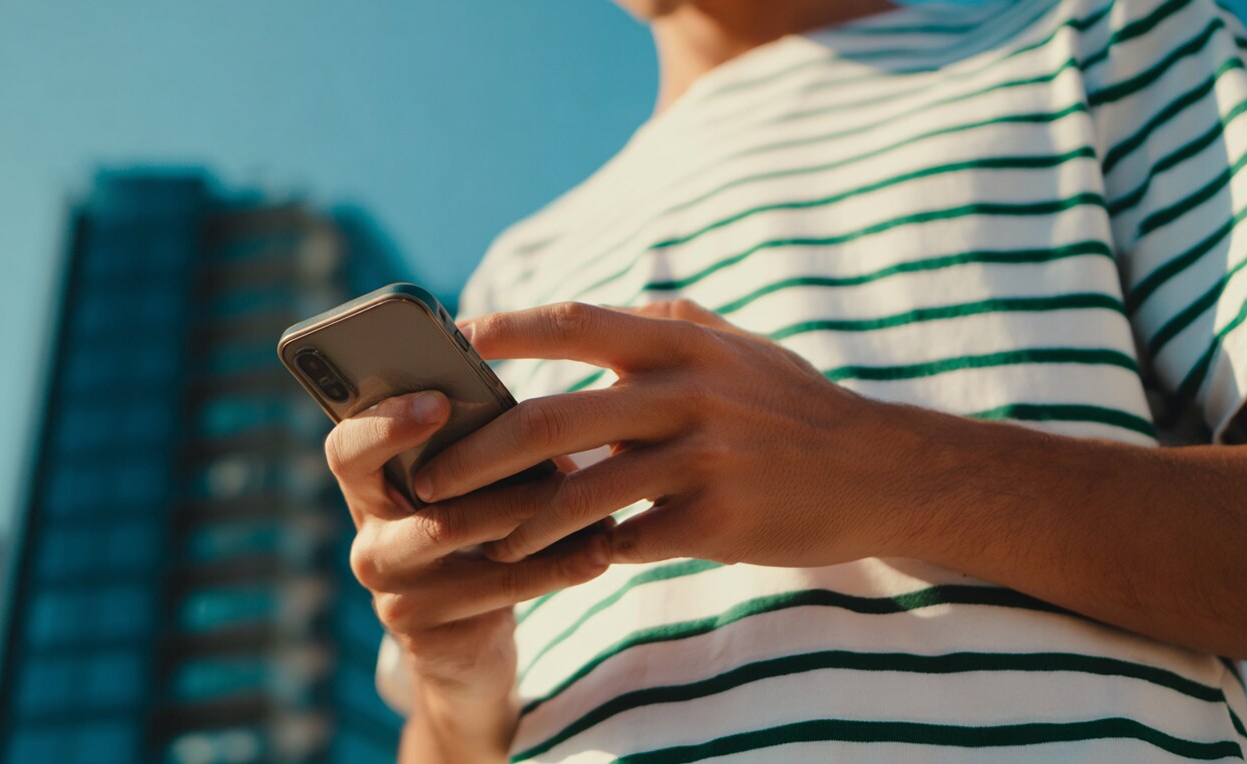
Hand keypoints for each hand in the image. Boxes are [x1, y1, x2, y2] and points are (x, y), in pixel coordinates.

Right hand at [325, 391, 610, 757]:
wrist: (465, 641)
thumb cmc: (477, 533)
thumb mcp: (469, 491)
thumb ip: (479, 453)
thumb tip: (535, 420)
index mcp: (367, 487)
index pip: (348, 447)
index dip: (386, 422)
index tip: (439, 402)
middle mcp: (367, 539)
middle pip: (424, 495)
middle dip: (500, 474)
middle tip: (563, 463)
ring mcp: (391, 590)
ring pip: (466, 536)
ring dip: (540, 516)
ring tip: (598, 504)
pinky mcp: (424, 629)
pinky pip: (498, 588)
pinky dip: (557, 566)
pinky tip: (599, 551)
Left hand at [414, 300, 910, 567]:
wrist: (880, 470)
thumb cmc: (794, 406)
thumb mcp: (737, 347)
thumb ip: (668, 324)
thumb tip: (594, 312)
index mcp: (683, 345)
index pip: (576, 322)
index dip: (507, 331)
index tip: (452, 342)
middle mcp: (688, 394)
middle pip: (553, 418)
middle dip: (479, 452)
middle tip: (431, 477)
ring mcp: (703, 461)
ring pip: (581, 495)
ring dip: (521, 523)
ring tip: (486, 539)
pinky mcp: (717, 522)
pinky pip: (629, 542)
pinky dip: (590, 554)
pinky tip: (568, 563)